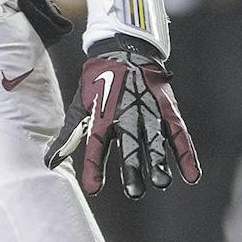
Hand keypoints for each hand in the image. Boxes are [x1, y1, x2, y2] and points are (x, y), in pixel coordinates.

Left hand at [43, 40, 199, 198]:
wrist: (124, 49)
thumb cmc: (99, 84)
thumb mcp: (81, 106)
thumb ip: (69, 136)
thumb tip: (49, 163)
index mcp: (103, 115)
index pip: (96, 145)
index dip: (94, 167)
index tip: (93, 189)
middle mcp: (127, 114)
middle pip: (129, 144)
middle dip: (132, 168)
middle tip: (134, 191)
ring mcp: (149, 111)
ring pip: (155, 139)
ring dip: (158, 160)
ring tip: (161, 181)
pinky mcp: (167, 110)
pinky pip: (179, 134)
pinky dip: (186, 154)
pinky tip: (192, 176)